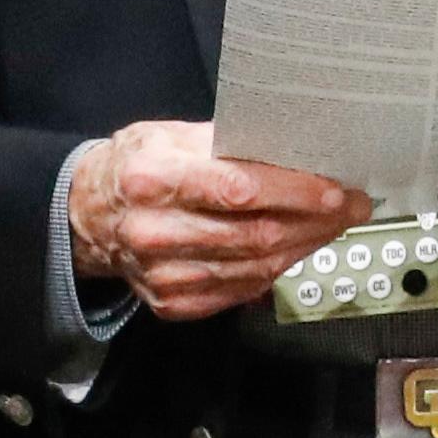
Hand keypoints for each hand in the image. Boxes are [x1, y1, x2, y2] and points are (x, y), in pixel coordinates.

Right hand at [69, 121, 371, 320]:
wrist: (86, 215)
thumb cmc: (138, 165)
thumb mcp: (171, 134)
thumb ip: (226, 142)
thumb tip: (295, 149)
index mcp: (153, 177)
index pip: (238, 188)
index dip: (294, 192)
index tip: (334, 189)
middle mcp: (154, 230)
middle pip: (254, 234)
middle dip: (315, 222)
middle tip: (351, 207)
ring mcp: (162, 273)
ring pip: (254, 267)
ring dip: (303, 247)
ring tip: (332, 226)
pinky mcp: (171, 302)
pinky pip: (239, 292)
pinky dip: (274, 271)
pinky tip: (296, 249)